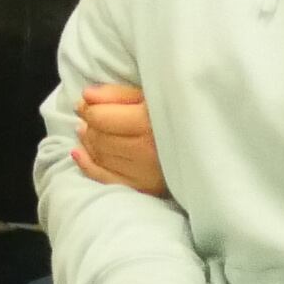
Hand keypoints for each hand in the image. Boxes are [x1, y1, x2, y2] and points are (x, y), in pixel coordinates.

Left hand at [71, 81, 164, 195]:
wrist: (205, 149)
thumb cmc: (174, 113)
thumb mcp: (148, 95)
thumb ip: (116, 94)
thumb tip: (85, 96)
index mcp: (148, 123)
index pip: (101, 119)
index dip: (88, 109)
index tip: (84, 102)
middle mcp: (146, 151)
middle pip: (99, 138)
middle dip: (88, 125)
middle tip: (86, 116)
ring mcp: (144, 173)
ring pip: (101, 157)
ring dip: (88, 142)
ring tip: (87, 131)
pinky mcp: (145, 189)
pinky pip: (106, 179)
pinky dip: (88, 166)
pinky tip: (78, 153)